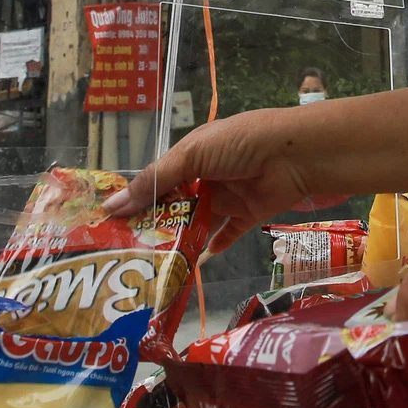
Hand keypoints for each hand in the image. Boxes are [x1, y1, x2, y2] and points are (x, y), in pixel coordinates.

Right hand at [102, 109, 322, 251]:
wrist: (294, 155)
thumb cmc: (239, 144)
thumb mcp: (191, 156)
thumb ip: (155, 182)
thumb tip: (112, 206)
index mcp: (193, 153)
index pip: (159, 179)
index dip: (140, 199)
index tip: (115, 225)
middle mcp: (209, 174)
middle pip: (178, 202)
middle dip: (158, 223)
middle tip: (131, 252)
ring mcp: (229, 195)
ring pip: (200, 220)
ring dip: (183, 237)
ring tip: (155, 263)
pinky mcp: (249, 214)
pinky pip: (228, 233)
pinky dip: (214, 245)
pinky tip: (195, 262)